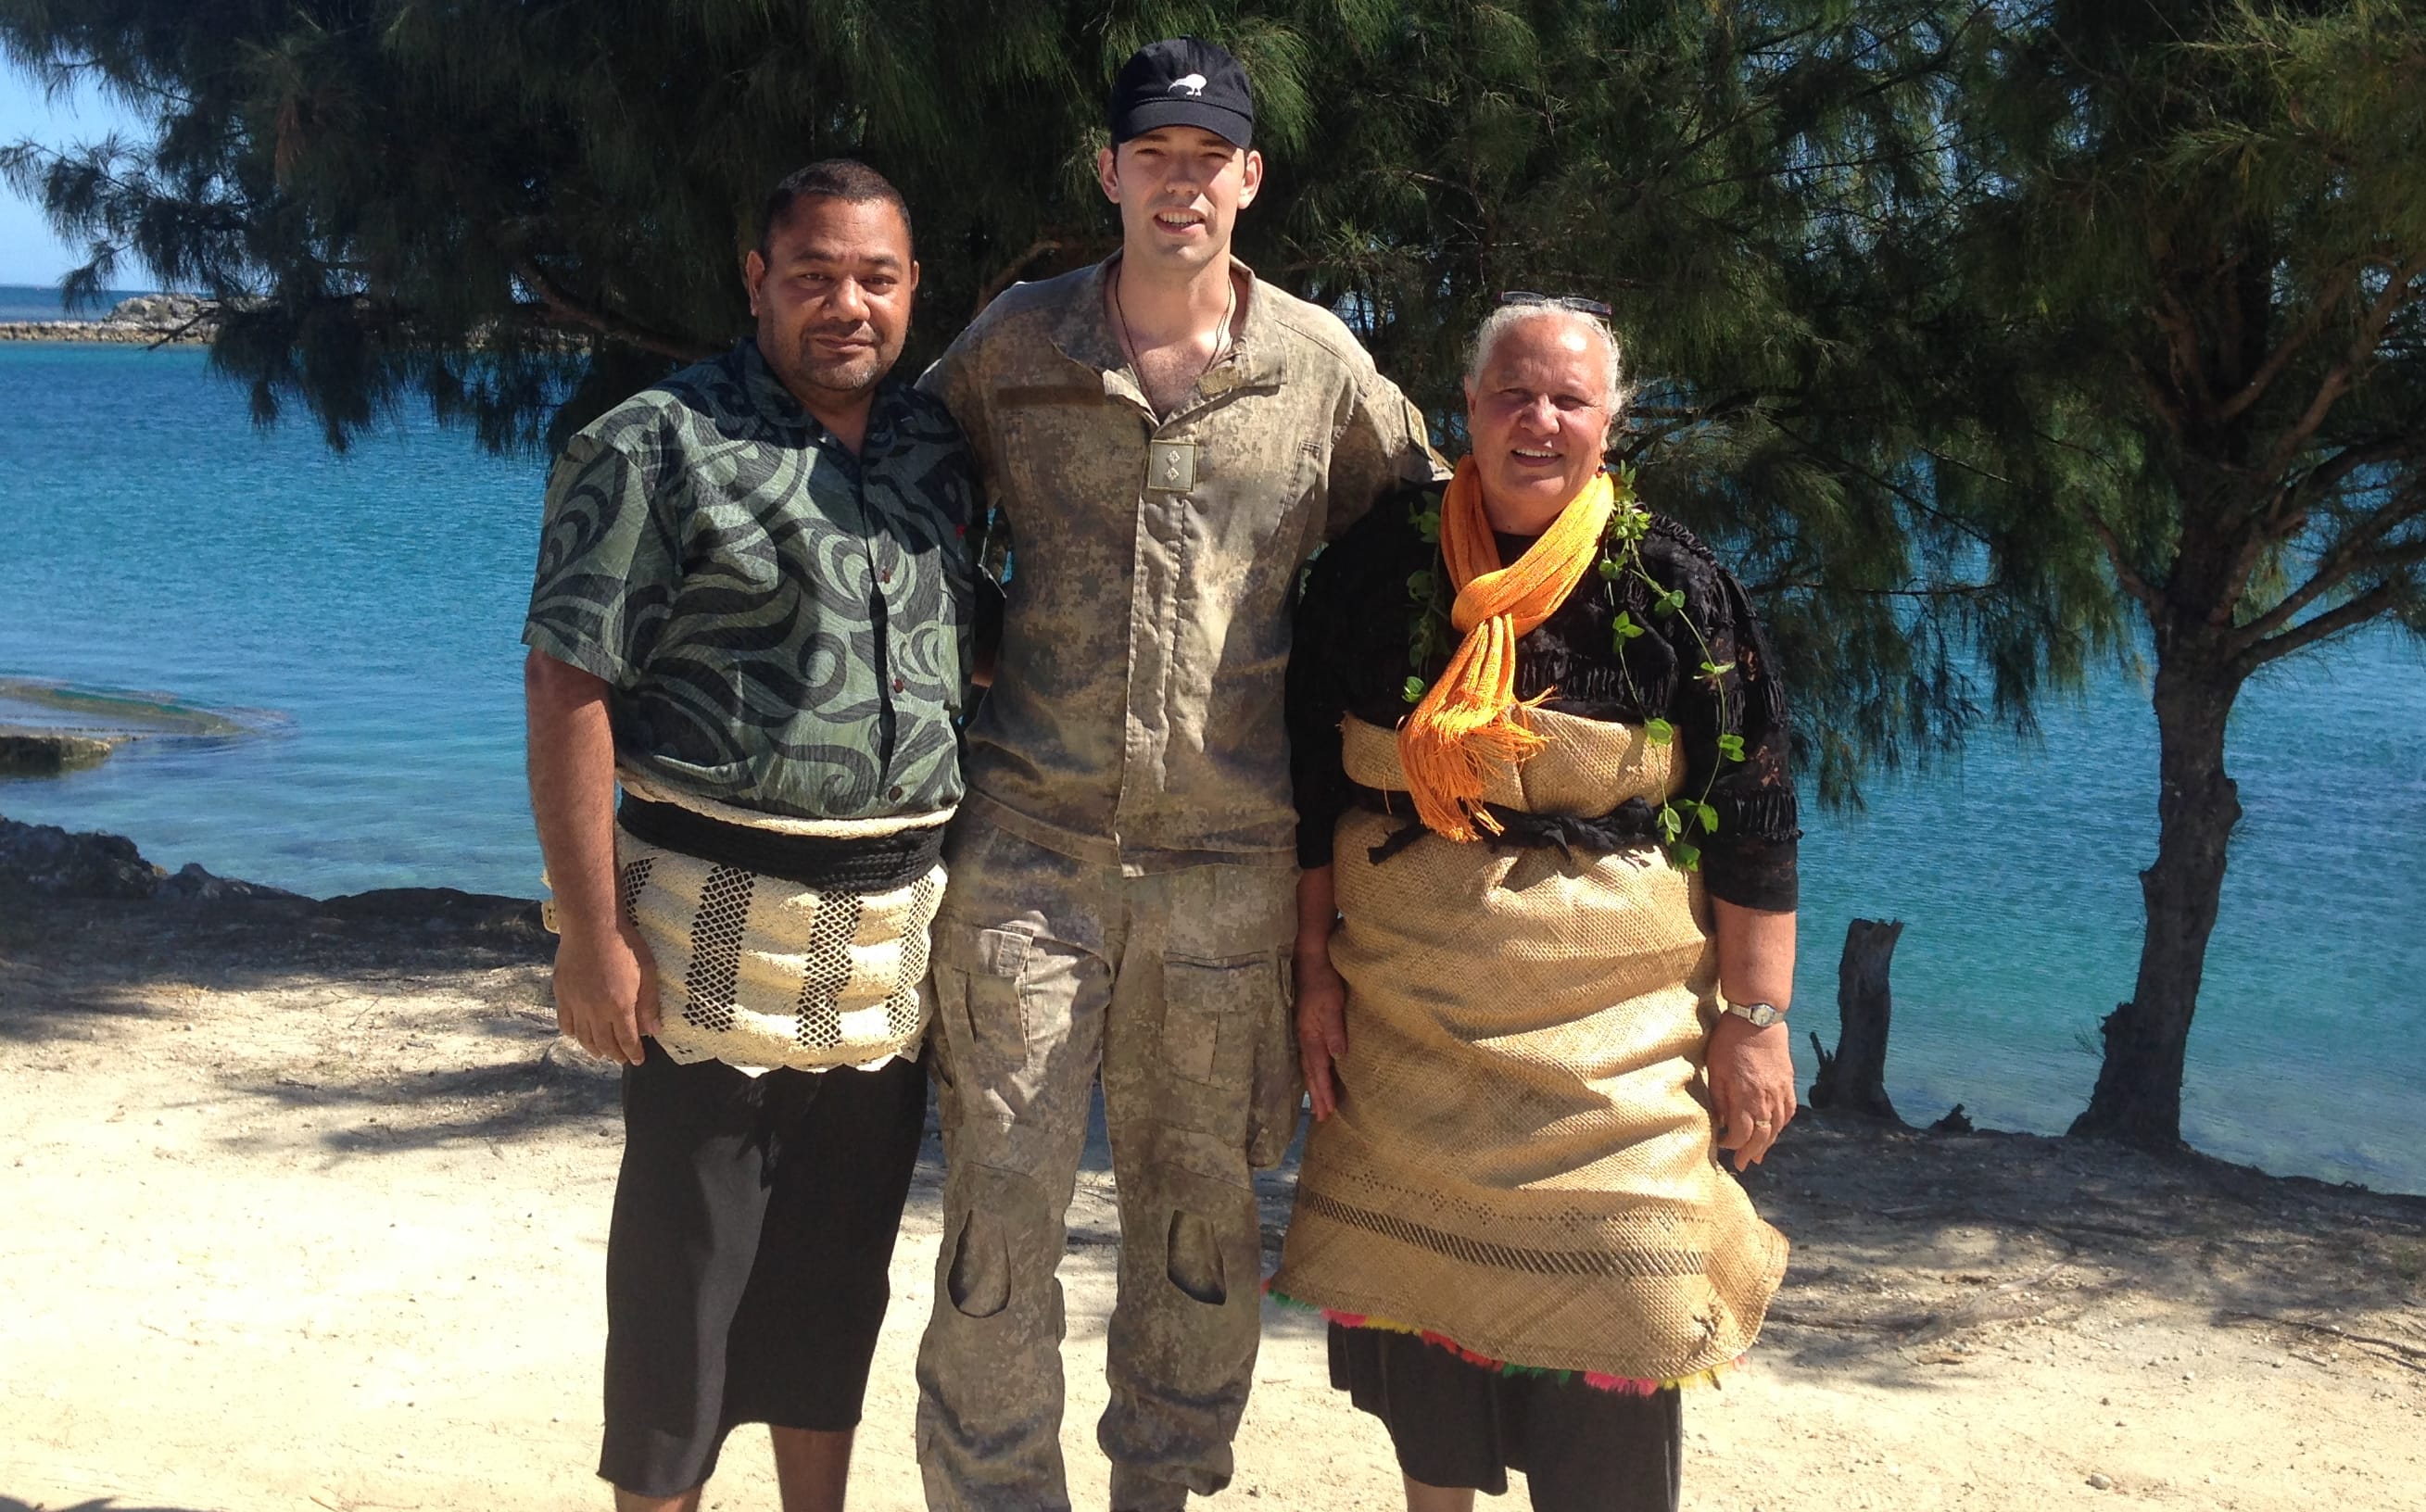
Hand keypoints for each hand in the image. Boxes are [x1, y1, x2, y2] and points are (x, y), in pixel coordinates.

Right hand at [553, 916, 660, 1065]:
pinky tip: (580, 1035)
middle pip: (604, 1043)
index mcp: (619, 1006)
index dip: (633, 1053)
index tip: (638, 1060)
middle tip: (622, 1058)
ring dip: (594, 1049)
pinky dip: (573, 1034)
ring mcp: (576, 1003)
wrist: (591, 925)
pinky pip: (565, 1023)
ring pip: (583, 1037)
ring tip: (602, 1052)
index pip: (627, 1041)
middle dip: (615, 1054)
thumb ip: (650, 1004)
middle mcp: (595, 1010)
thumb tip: (654, 1031)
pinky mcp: (562, 993)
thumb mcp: (648, 971)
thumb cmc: (625, 944)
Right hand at [1294, 950, 1348, 1120]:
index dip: (1324, 1091)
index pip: (1318, 1070)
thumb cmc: (1323, 982)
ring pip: (1308, 1067)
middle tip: (1322, 1118)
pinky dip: (1312, 1072)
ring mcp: (1303, 1033)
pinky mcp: (1306, 1027)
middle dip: (1317, 1095)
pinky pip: (1308, 1057)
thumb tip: (1338, 1057)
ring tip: (1318, 1105)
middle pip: (1310, 1073)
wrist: (1309, 962)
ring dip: (1314, 1086)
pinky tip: (1315, 1075)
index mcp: (1311, 1036)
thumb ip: (1334, 1030)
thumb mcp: (1332, 1004)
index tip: (1329, 1112)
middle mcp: (1304, 1038)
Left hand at [1709, 1012, 1794, 1169]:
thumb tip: (1720, 1122)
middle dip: (1752, 1152)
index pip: (1742, 1134)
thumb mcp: (1715, 1070)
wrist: (1758, 1018)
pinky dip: (1783, 1123)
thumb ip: (1719, 1099)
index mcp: (1746, 1098)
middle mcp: (1767, 1100)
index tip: (1723, 1146)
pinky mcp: (1788, 1081)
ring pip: (1778, 1126)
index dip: (1733, 1145)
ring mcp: (1780, 1091)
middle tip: (1745, 1164)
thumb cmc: (1729, 1041)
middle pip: (1763, 1136)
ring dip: (1769, 1142)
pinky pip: (1789, 1110)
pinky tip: (1777, 1127)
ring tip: (1760, 1153)